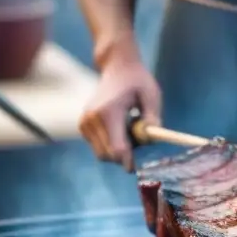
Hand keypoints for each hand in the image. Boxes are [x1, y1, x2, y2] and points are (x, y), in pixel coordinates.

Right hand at [79, 53, 161, 171]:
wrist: (117, 69)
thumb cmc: (138, 82)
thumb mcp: (152, 96)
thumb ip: (152, 118)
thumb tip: (151, 139)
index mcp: (108, 112)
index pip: (116, 148)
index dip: (128, 161)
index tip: (138, 167)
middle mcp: (92, 118)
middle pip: (108, 155)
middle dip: (126, 156)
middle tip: (141, 140)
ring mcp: (85, 123)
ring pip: (103, 154)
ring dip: (119, 151)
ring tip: (131, 129)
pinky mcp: (83, 126)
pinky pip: (99, 147)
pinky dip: (112, 145)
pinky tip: (121, 128)